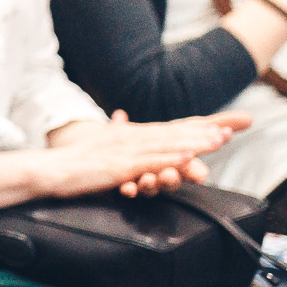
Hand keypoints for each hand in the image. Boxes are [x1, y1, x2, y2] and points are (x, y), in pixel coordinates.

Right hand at [40, 111, 249, 198]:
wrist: (51, 169)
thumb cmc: (75, 162)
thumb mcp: (101, 145)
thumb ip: (116, 132)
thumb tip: (120, 117)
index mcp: (133, 135)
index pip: (174, 127)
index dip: (203, 124)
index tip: (229, 123)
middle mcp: (133, 138)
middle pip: (177, 133)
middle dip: (207, 130)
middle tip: (235, 127)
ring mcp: (127, 151)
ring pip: (168, 145)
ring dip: (195, 142)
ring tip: (218, 141)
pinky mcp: (119, 166)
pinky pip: (149, 162)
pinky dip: (170, 159)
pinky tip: (187, 158)